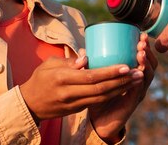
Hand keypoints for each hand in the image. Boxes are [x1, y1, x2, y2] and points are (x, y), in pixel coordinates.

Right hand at [19, 52, 141, 123]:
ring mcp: (74, 104)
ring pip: (102, 98)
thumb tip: (86, 57)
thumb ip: (69, 61)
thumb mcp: (50, 64)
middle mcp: (69, 93)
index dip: (110, 72)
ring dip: (121, 89)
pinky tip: (124, 87)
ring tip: (136, 79)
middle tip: (138, 72)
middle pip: (100, 89)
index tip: (125, 65)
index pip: (91, 76)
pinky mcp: (77, 110)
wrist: (30, 104)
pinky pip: (98, 102)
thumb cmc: (40, 78)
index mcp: (62, 79)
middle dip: (122, 81)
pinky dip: (112, 95)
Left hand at [89, 32, 157, 142]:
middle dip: (147, 51)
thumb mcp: (96, 79)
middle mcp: (138, 82)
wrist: (100, 121)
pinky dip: (140, 79)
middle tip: (142, 41)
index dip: (144, 46)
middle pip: (150, 64)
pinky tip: (139, 71)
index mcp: (132, 74)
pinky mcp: (133, 102)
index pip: (143, 57)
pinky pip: (139, 89)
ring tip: (140, 52)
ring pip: (147, 75)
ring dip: (146, 62)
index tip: (141, 34)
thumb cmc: (99, 98)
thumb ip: (91, 65)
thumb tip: (82, 50)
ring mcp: (138, 92)